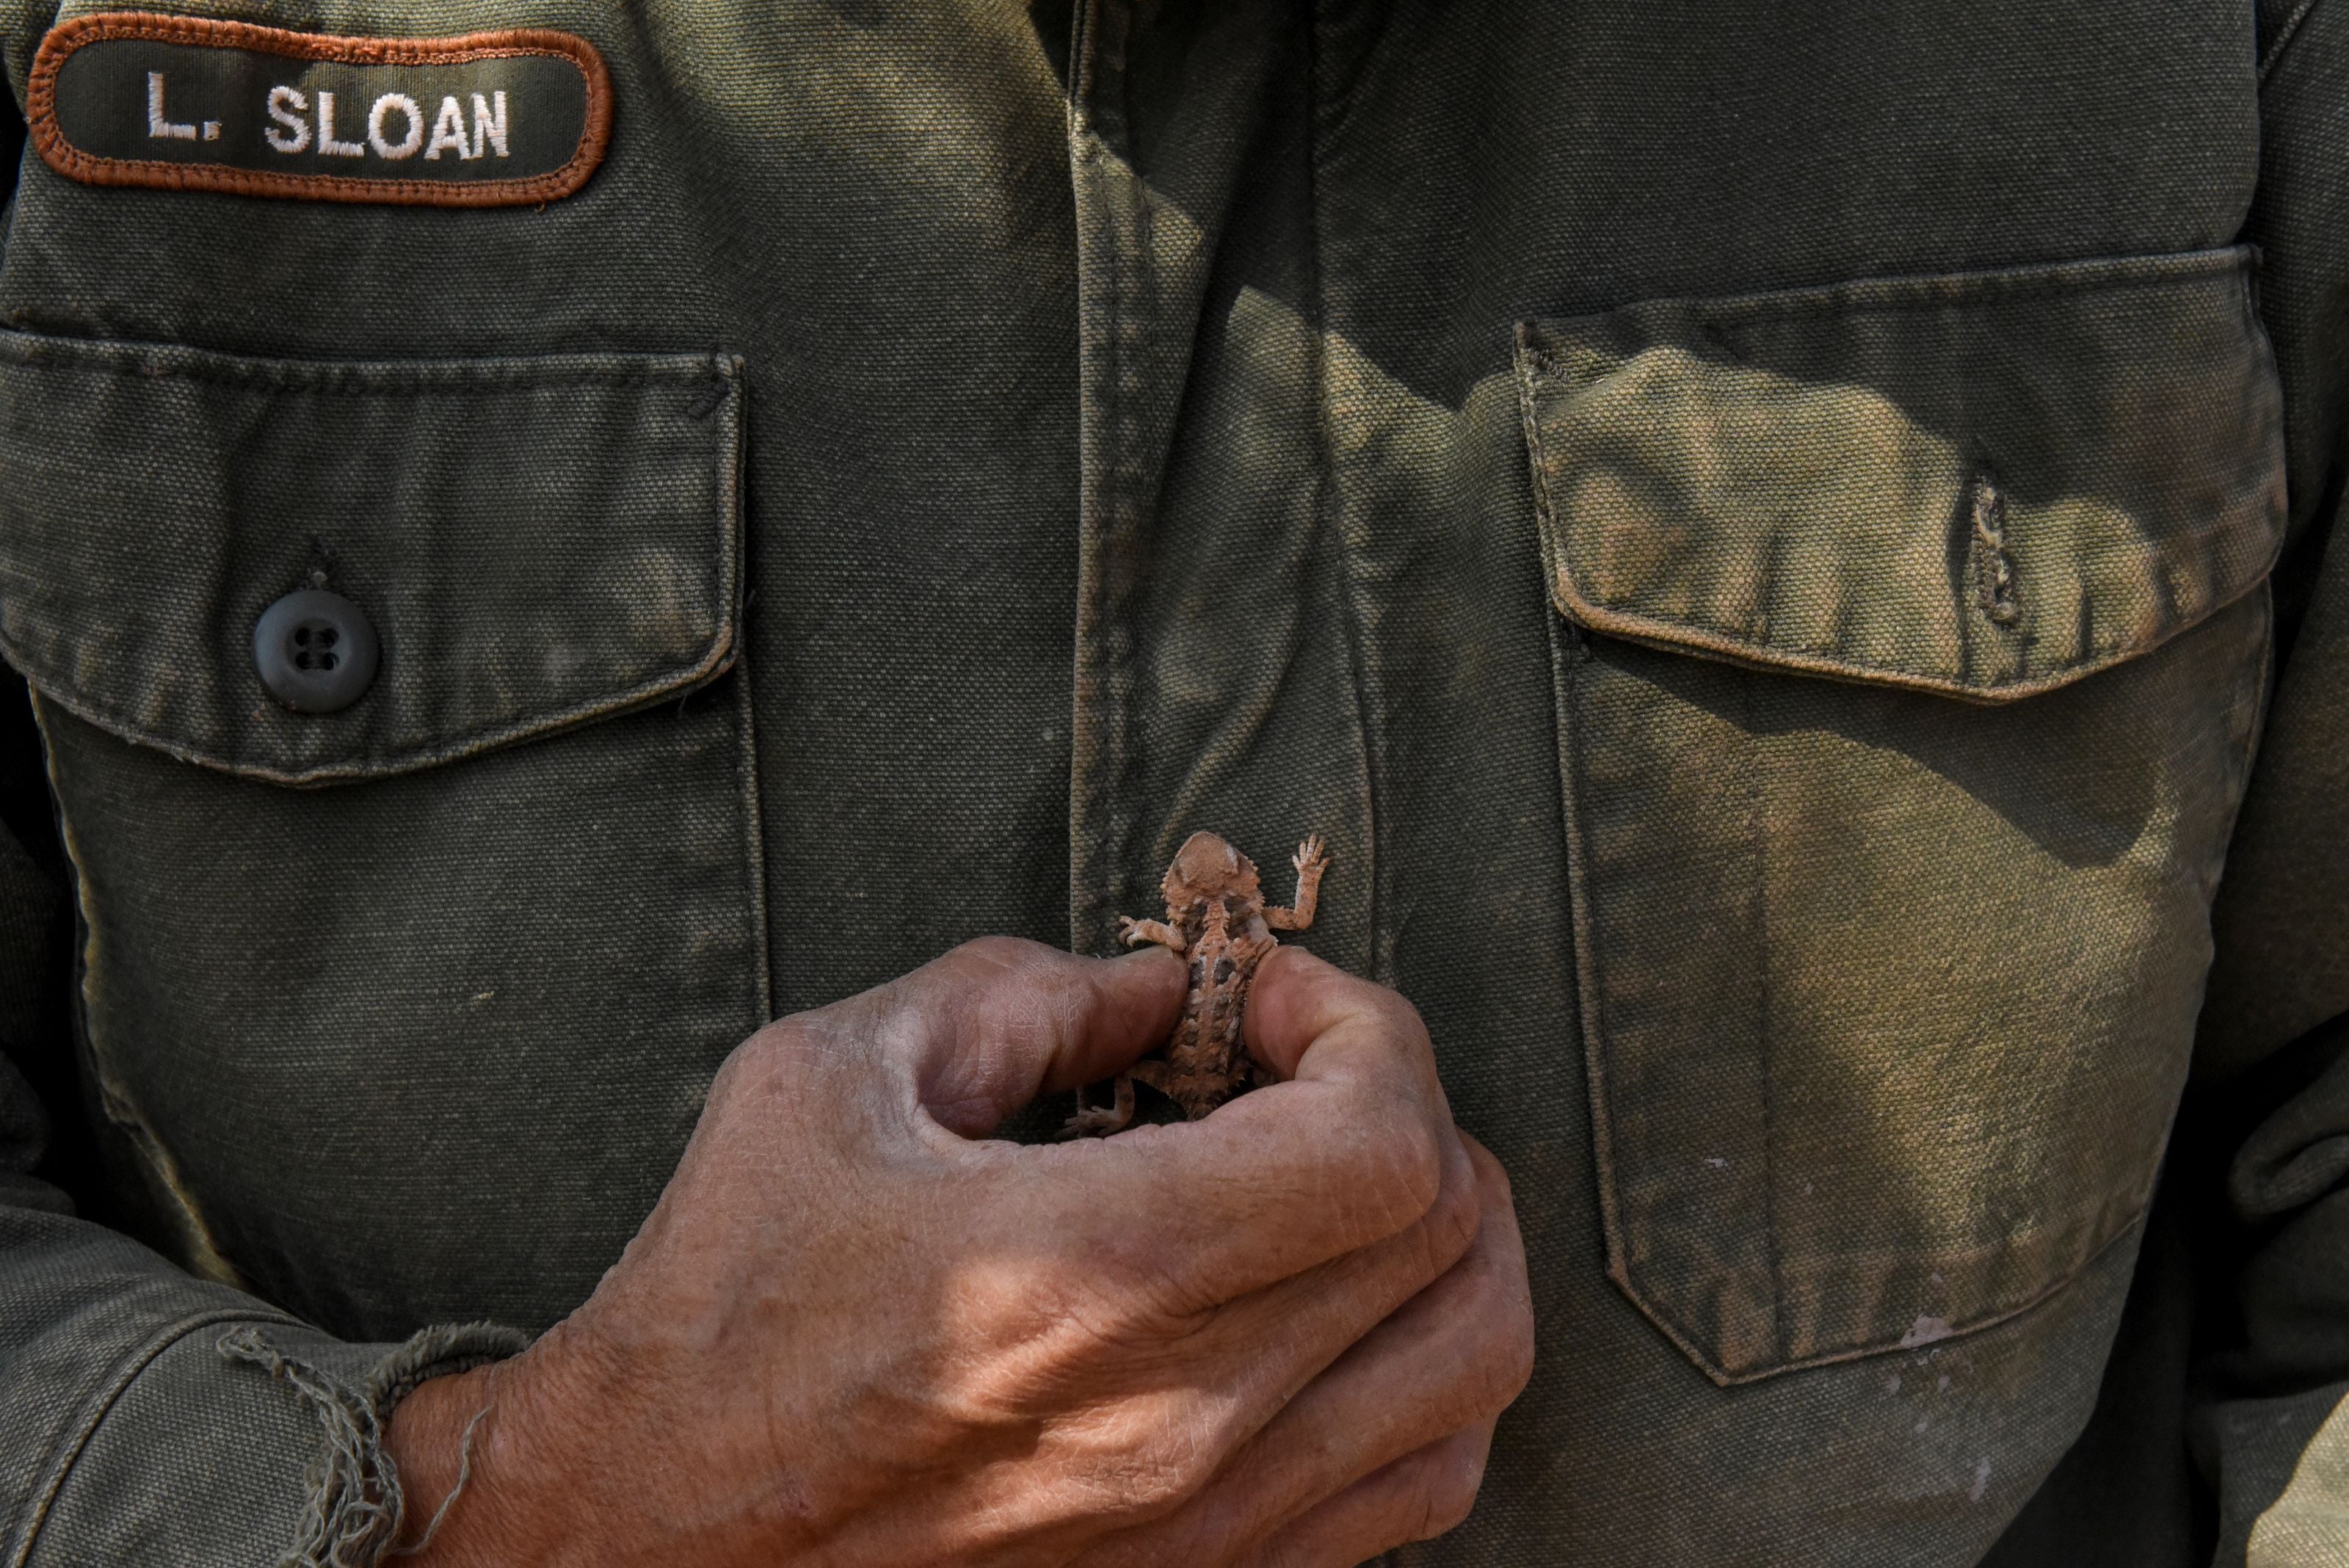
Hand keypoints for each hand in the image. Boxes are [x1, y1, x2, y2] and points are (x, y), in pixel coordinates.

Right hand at [385, 938, 1531, 1565]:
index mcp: (1088, 1277)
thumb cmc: (721, 1305)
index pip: (1378, 1144)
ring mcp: (1212, 1529)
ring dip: (1448, 1227)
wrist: (652, 1541)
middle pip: (1445, 1230)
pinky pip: (1426, 1477)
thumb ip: (1021, 994)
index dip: (1364, 1029)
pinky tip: (1340, 1304)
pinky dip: (1432, 1363)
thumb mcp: (829, 1080)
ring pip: (1474, 1357)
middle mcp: (1181, 1422)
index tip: (1272, 1001)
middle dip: (1402, 1096)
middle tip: (1293, 1062)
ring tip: (1344, 1170)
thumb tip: (1166, 990)